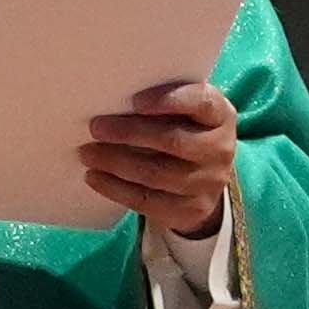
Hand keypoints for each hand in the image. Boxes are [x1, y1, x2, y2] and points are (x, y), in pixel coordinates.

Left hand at [81, 81, 237, 234]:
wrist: (205, 179)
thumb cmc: (185, 131)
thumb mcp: (186, 112)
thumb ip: (163, 103)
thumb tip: (111, 98)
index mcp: (220, 115)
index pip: (202, 102)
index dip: (169, 101)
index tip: (135, 100)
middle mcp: (220, 149)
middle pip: (173, 141)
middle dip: (130, 133)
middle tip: (96, 127)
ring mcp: (209, 182)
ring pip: (157, 174)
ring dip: (116, 162)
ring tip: (88, 153)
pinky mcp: (192, 210)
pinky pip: (149, 201)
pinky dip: (116, 189)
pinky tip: (94, 177)